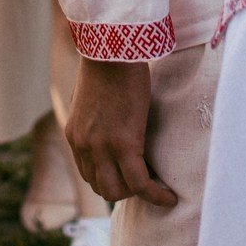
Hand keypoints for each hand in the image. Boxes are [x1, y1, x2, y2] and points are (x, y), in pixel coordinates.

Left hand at [65, 56, 175, 207]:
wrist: (112, 49)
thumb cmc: (108, 65)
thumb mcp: (92, 97)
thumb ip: (95, 117)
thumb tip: (109, 123)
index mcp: (75, 134)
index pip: (88, 173)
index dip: (110, 179)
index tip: (129, 174)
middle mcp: (83, 146)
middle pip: (101, 187)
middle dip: (124, 189)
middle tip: (145, 179)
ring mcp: (101, 147)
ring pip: (117, 192)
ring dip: (137, 193)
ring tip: (156, 184)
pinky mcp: (123, 145)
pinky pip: (141, 184)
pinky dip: (156, 195)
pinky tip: (170, 196)